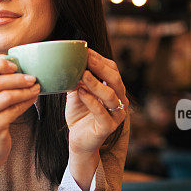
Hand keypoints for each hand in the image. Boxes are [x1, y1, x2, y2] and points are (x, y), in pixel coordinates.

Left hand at [65, 49, 128, 187]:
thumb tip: (70, 60)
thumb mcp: (77, 92)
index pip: (112, 69)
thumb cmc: (80, 115)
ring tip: (83, 74)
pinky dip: (91, 101)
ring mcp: (117, 114)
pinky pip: (101, 111)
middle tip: (86, 57)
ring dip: (96, 83)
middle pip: (115, 79)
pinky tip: (81, 92)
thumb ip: (77, 78)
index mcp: (114, 89)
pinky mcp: (109, 127)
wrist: (79, 140)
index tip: (85, 50)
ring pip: (110, 95)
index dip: (99, 59)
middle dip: (100, 67)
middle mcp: (120, 100)